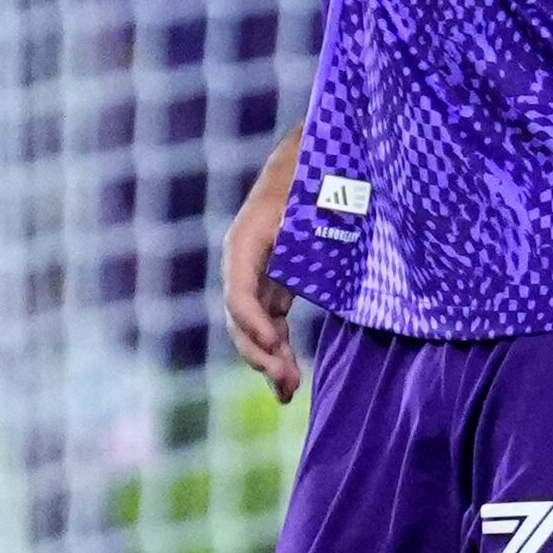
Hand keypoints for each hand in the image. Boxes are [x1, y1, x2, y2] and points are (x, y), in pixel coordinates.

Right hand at [221, 146, 300, 401]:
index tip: (275, 344)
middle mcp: (243, 265)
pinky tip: (290, 380)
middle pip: (240, 320)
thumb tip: (311, 270)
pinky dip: (279, 352)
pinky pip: (270, 326)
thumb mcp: (313, 203)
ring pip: (254, 330)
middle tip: (287, 379)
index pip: (238, 293)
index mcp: (245, 244)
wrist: (313, 161)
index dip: (253, 322)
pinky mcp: (274, 288)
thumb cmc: (314, 180)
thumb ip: (308, 236)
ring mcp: (258, 278)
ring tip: (290, 390)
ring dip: (269, 361)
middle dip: (261, 353)